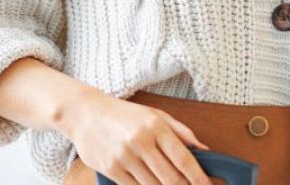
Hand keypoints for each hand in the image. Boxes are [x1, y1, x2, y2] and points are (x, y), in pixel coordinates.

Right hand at [58, 89, 212, 184]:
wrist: (86, 113)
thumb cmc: (124, 114)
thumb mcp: (156, 114)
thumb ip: (182, 132)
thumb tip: (203, 149)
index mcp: (156, 127)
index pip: (183, 158)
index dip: (198, 177)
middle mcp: (141, 141)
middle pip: (170, 177)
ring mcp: (124, 157)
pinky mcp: (110, 169)